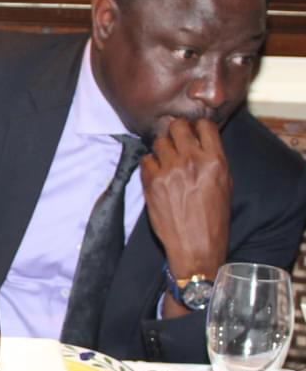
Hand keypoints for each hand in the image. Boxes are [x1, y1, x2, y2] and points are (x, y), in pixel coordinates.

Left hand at [141, 117, 230, 310]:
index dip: (197, 126)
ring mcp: (169, 170)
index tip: (194, 131)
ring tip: (167, 160)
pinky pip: (146, 160)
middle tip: (176, 140)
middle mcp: (191, 161)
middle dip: (177, 131)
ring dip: (162, 148)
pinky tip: (157, 174)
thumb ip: (213, 160)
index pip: (204, 124)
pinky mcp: (151, 182)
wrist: (195, 246)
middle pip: (177, 126)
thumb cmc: (213, 218)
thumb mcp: (224, 185)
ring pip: (159, 141)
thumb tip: (200, 141)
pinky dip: (150, 164)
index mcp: (215, 161)